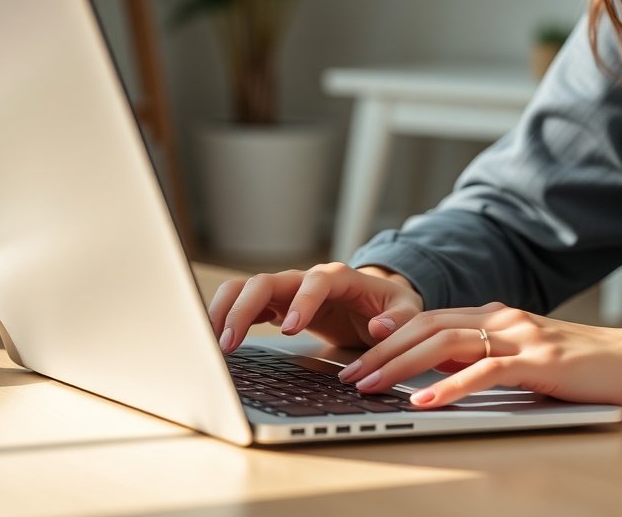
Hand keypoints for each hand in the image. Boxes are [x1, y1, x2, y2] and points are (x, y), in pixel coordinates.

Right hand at [209, 263, 423, 350]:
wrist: (380, 303)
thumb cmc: (392, 306)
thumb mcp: (408, 310)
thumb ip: (399, 318)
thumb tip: (381, 327)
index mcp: (339, 277)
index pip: (314, 282)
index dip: (301, 302)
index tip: (289, 328)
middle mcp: (307, 279)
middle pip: (265, 281)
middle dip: (244, 309)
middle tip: (230, 342)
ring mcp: (287, 291)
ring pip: (245, 288)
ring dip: (226, 311)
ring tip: (214, 343)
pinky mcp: (276, 305)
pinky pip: (244, 305)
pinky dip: (226, 319)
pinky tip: (216, 342)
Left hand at [335, 302, 621, 412]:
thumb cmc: (589, 368)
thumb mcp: (530, 359)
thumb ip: (490, 359)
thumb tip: (443, 375)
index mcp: (498, 316)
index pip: (430, 321)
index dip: (390, 337)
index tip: (357, 356)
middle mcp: (504, 318)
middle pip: (427, 327)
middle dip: (382, 352)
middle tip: (348, 374)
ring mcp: (522, 336)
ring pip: (446, 343)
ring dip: (400, 366)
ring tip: (370, 386)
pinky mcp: (541, 361)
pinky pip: (486, 370)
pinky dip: (450, 386)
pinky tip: (424, 401)